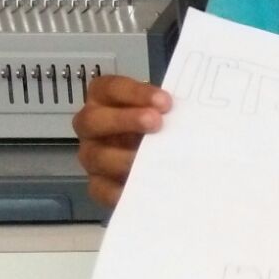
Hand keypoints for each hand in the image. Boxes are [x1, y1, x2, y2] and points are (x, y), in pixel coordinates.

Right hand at [72, 74, 170, 207]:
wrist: (161, 158)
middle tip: (156, 123)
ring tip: (154, 160)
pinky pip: (101, 189)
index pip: (109, 88)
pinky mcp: (98, 184)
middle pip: (92, 120)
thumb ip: (167, 111)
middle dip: (124, 120)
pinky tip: (145, 186)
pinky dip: (121, 189)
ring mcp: (92, 156)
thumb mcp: (163, 113)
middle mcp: (91, 126)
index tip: (165, 102)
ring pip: (96, 156)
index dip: (135, 93)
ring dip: (125, 157)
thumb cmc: (161, 127)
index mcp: (103, 99)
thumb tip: (188, 117)